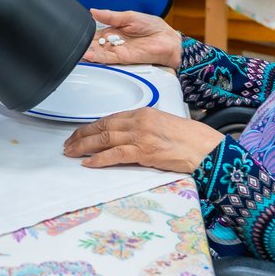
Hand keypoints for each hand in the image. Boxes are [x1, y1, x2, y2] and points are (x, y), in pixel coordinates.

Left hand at [63, 108, 223, 173]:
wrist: (205, 148)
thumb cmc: (189, 139)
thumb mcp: (162, 125)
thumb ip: (142, 127)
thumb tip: (124, 137)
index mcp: (143, 112)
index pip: (110, 118)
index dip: (91, 127)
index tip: (81, 133)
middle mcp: (139, 121)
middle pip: (103, 126)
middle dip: (82, 135)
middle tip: (68, 143)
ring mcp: (141, 135)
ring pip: (104, 139)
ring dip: (84, 146)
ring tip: (71, 152)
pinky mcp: (144, 151)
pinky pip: (115, 154)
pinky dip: (99, 159)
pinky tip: (88, 163)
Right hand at [82, 8, 181, 68]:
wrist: (169, 40)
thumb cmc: (153, 27)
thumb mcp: (129, 16)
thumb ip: (111, 16)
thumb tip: (93, 11)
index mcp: (113, 31)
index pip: (94, 35)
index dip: (84, 36)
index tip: (73, 35)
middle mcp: (113, 43)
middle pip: (94, 46)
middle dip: (83, 47)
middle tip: (70, 46)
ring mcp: (118, 52)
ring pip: (98, 54)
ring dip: (87, 54)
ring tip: (76, 53)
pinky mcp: (124, 59)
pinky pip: (108, 59)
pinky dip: (98, 58)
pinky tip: (88, 56)